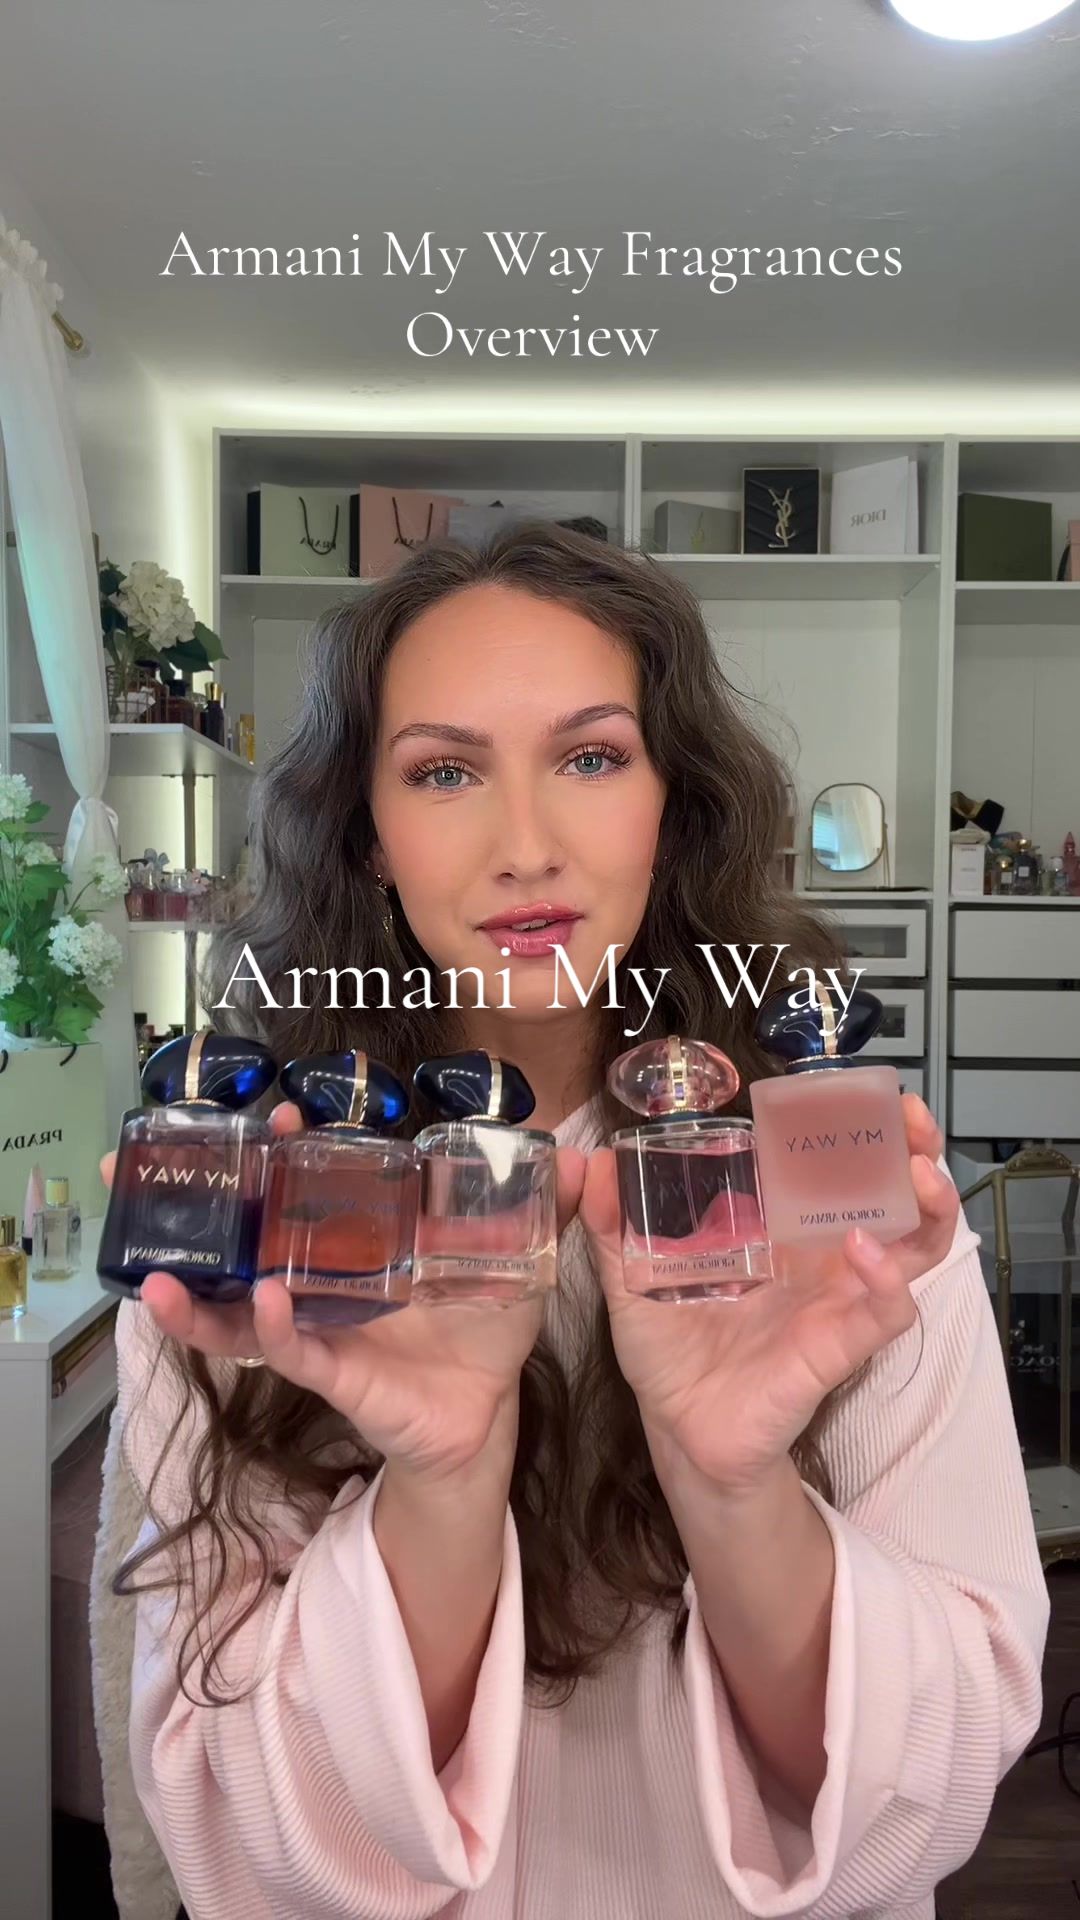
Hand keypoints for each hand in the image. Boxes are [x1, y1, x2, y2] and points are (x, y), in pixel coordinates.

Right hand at [101, 1114, 586, 1478]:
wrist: (489, 1413)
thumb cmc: (486, 1329)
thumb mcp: (517, 1259)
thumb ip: (548, 1207)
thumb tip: (583, 1154)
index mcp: (354, 1243)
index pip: (299, 1185)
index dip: (277, 1150)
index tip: (269, 1112)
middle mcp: (318, 1282)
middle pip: (239, 1239)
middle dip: (189, 1211)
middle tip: (132, 1169)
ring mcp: (317, 1329)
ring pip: (239, 1308)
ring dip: (196, 1292)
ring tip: (162, 1273)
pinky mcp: (335, 1375)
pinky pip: (292, 1353)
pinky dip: (272, 1331)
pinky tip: (260, 1302)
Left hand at [578, 1093, 958, 1495]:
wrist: (678, 1430)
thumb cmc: (669, 1352)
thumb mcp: (631, 1280)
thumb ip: (613, 1224)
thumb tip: (593, 1161)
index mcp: (782, 1231)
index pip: (835, 1166)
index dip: (861, 1129)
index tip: (869, 1092)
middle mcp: (821, 1258)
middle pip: (892, 1194)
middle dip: (914, 1152)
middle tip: (912, 1121)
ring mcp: (838, 1299)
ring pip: (914, 1247)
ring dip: (926, 1207)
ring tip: (919, 1174)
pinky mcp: (839, 1346)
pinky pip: (885, 1312)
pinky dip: (886, 1278)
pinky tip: (863, 1248)